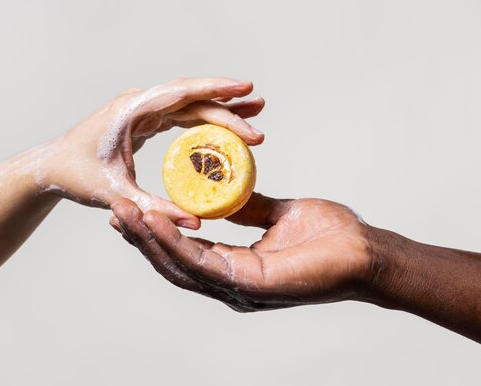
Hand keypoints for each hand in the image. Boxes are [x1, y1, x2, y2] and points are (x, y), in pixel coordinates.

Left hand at [38, 77, 264, 228]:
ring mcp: (142, 109)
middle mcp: (138, 103)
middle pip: (191, 96)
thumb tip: (196, 223)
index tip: (244, 89)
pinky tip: (224, 126)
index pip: (181, 93)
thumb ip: (156, 209)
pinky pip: (181, 115)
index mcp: (131, 110)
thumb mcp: (117, 196)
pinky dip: (204, 119)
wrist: (52, 167)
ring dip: (220, 106)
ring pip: (189, 102)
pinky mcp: (144, 120)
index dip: (214, 89)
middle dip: (226, 101)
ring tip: (253, 111)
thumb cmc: (78, 176)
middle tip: (259, 107)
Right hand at [110, 193, 371, 311]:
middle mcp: (230, 284)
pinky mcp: (249, 286)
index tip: (134, 207)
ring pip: (179, 266)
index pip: (185, 254)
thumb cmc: (330, 236)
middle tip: (114, 210)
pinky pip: (201, 263)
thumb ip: (248, 209)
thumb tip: (224, 191)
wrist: (365, 251)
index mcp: (236, 268)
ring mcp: (238, 289)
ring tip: (123, 212)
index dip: (156, 234)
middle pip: (173, 263)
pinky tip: (154, 220)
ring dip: (148, 239)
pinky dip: (174, 243)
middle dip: (141, 237)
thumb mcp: (278, 214)